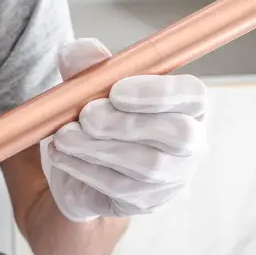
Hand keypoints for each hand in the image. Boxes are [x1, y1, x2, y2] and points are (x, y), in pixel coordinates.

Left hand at [40, 38, 207, 221]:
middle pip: (178, 135)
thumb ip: (87, 66)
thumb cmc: (97, 119)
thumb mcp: (90, 87)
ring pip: (146, 166)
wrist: (78, 169)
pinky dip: (85, 169)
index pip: (193, 96)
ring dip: (98, 148)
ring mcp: (172, 178)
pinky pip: (120, 188)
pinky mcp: (146, 203)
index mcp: (186, 105)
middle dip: (126, 124)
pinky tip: (62, 155)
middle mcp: (190, 143)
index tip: (116, 90)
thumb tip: (74, 52)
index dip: (158, 93)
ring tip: (64, 136)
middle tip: (86, 116)